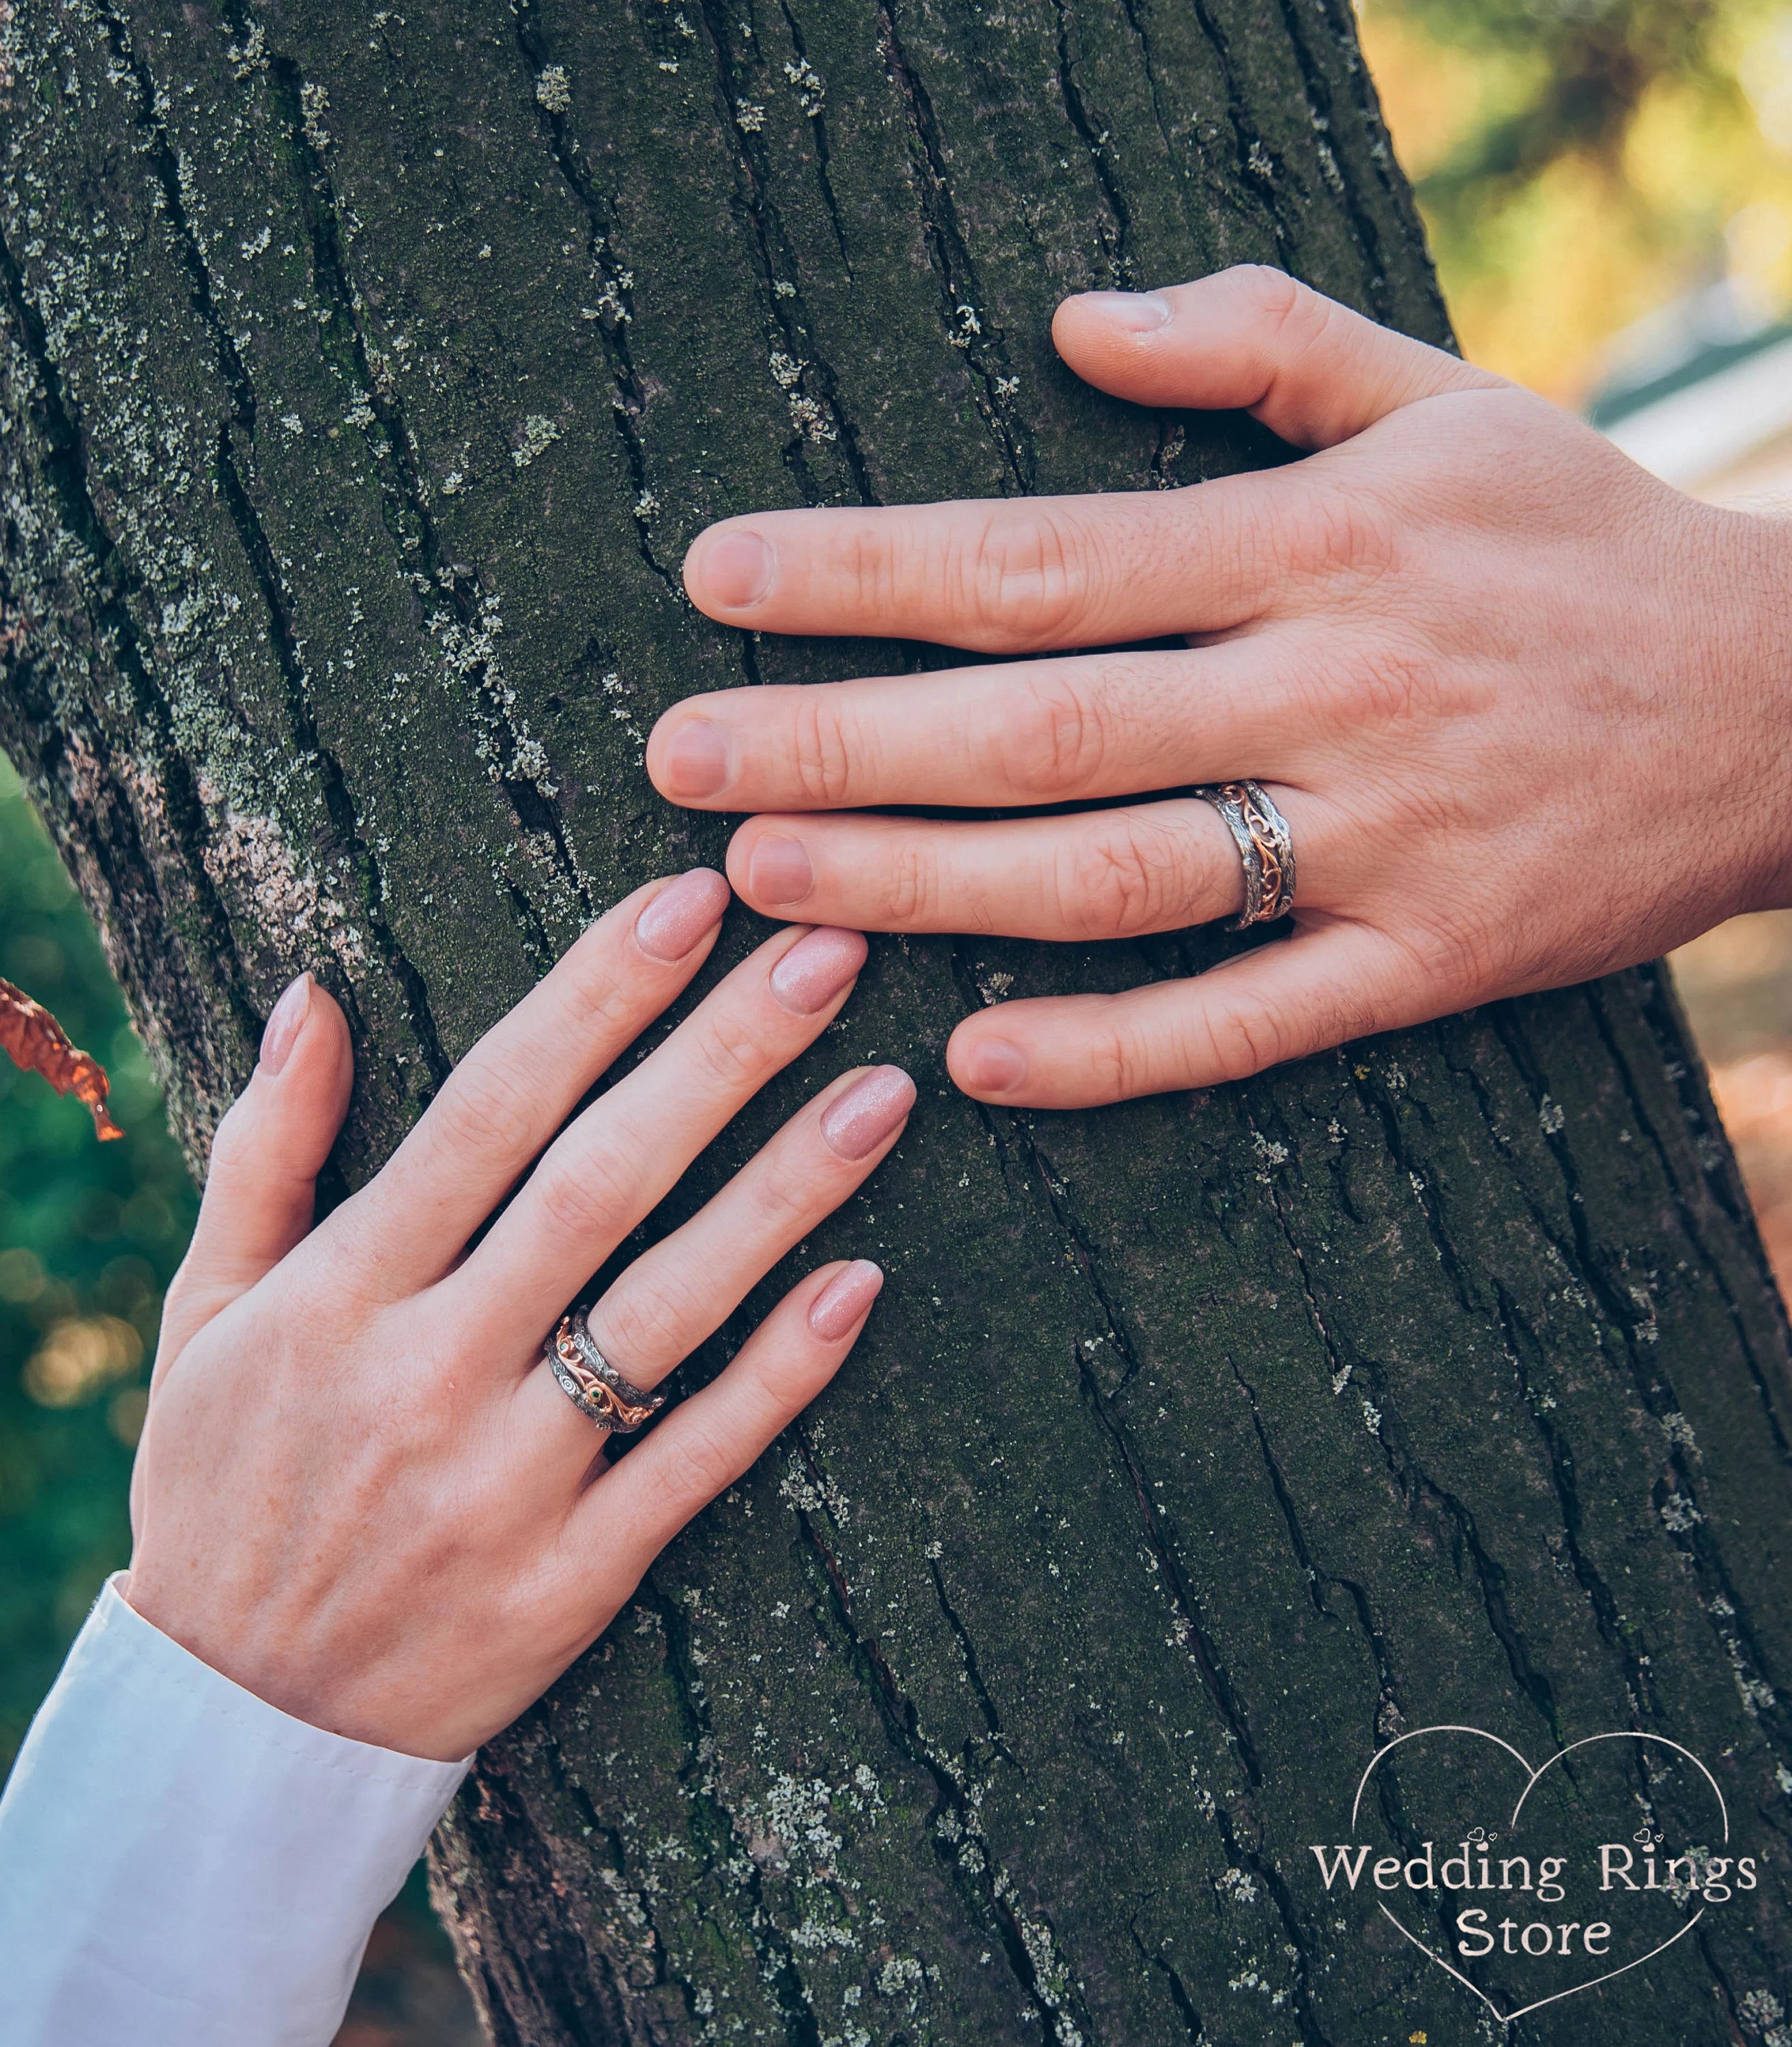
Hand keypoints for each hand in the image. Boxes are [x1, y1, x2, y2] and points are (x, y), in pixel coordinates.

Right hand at [125, 873, 912, 1760]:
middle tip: (828, 953)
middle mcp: (426, 1375)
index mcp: (337, 1297)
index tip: (690, 901)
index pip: (487, 1112)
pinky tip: (863, 1282)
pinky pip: (695, 1461)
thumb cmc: (225, 1489)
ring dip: (784, 1193)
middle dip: (718, 1057)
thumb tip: (315, 994)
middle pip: (598, 1185)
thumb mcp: (204, 1315)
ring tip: (889, 1089)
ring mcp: (506, 1483)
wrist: (239, 1722)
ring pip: (667, 1311)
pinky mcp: (571, 1578)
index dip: (596, 997)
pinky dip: (780, 1375)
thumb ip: (262, 1150)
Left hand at [648, 266, 1791, 1106]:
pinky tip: (976, 1061)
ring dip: (926, 889)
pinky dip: (1115, 1053)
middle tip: (678, 762)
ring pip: (1116, 881)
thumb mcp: (1441, 395)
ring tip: (765, 885)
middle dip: (842, 746)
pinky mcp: (1430, 964)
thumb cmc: (1577, 538)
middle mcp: (1332, 689)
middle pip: (1042, 727)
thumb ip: (1256, 341)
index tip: (719, 582)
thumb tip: (1068, 322)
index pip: (1044, 557)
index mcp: (1317, 541)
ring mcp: (1380, 842)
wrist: (1791, 698)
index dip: (867, 574)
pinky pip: (1250, 1023)